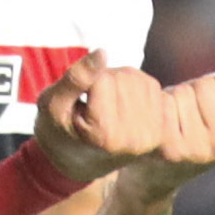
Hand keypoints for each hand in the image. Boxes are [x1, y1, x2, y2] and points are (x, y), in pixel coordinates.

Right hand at [32, 49, 169, 183]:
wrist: (77, 163)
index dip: (83, 83)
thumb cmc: (58, 132)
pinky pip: (149, 84)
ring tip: (103, 108)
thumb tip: (103, 52)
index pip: (101, 78)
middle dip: (102, 82)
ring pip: (135, 78)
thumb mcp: (53, 105)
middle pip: (121, 77)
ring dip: (118, 83)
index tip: (76, 109)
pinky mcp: (161, 127)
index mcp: (105, 136)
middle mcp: (133, 139)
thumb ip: (76, 78)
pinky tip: (119, 107)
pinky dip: (133, 88)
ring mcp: (151, 134)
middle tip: (90, 108)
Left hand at [119, 69, 214, 201]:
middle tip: (182, 118)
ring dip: (171, 99)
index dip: (210, 87)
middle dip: (190, 92)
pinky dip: (156, 107)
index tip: (202, 110)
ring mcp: (199, 151)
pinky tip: (155, 126)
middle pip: (205, 84)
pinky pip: (164, 104)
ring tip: (170, 123)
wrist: (154, 172)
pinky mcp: (171, 150)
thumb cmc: (192, 133)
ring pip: (184, 92)